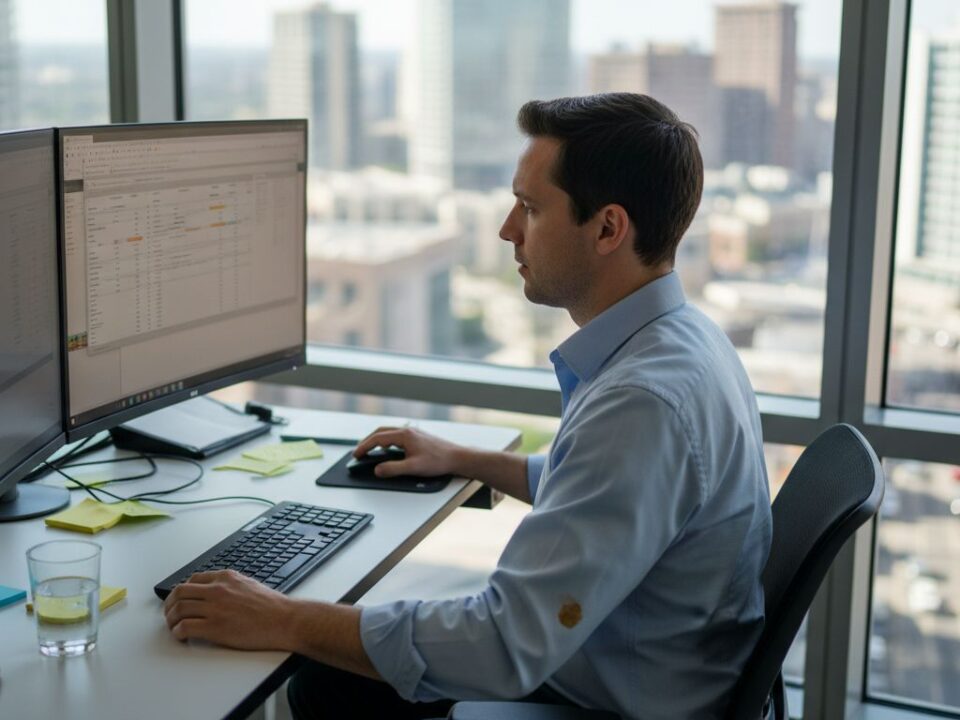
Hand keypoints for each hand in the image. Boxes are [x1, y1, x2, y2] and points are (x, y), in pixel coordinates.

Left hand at [163, 569, 296, 649]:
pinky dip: (178, 632)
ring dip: (171, 619)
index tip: (180, 600)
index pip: (192, 580)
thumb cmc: (272, 606)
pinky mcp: (214, 627)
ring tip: (174, 627)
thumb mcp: (249, 584)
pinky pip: (185, 627)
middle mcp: (217, 590)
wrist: (284, 620)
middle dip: (170, 604)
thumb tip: (216, 592)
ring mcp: (215, 608)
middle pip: (180, 593)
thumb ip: (230, 585)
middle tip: (170, 614)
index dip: (182, 592)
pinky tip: (182, 636)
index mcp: (225, 578)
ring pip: (178, 609)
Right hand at [353, 426, 464, 478]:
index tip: (356, 455)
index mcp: (405, 435)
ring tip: (370, 450)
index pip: (378, 438)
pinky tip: (389, 450)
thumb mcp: (413, 468)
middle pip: (381, 432)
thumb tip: (377, 470)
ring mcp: (414, 432)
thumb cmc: (438, 461)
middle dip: (368, 441)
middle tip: (359, 452)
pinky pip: (397, 435)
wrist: (457, 458)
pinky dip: (387, 441)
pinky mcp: (418, 437)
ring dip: (377, 440)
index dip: (364, 446)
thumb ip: (393, 469)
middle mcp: (408, 430)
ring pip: (389, 432)